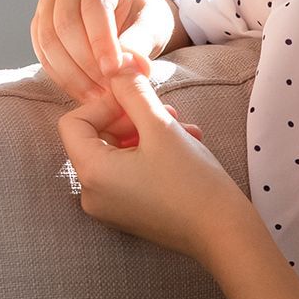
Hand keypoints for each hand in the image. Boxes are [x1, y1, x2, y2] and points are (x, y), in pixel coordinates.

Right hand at [32, 0, 182, 103]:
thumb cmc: (144, 17)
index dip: (101, 41)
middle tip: (107, 90)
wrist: (130, 17)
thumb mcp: (154, 25)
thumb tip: (128, 65)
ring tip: (97, 96)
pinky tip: (82, 92)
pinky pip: (41, 51)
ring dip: (72, 74)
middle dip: (86, 62)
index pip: (94, 5)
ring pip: (48, 39)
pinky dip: (60, 75)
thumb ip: (142, 41)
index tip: (113, 72)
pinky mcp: (39, 20)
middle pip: (66, 22)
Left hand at [56, 67, 249, 261]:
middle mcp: (92, 195)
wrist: (224, 234)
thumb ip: (132, 91)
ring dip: (147, 132)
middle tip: (165, 110)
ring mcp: (109, 207)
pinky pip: (128, 173)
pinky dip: (150, 154)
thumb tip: (116, 65)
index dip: (104, 103)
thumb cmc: (192, 182)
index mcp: (91, 174)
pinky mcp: (128, 213)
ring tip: (182, 127)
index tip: (137, 99)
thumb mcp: (161, 125)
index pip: (73, 123)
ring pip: (117, 153)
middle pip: (96, 137)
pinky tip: (185, 145)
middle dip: (130, 117)